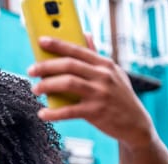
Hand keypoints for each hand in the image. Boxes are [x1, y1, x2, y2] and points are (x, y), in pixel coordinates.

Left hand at [27, 35, 153, 148]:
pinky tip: (43, 114)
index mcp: (105, 64)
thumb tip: (85, 35)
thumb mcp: (113, 73)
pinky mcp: (96, 112)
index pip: (78, 50)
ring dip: (47, 85)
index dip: (58, 45)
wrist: (136, 124)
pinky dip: (53, 113)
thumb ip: (95, 57)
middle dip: (46, 66)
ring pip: (67, 83)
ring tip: (35, 89)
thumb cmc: (119, 97)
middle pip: (69, 65)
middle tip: (31, 70)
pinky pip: (69, 111)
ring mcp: (100, 94)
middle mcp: (103, 76)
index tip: (41, 42)